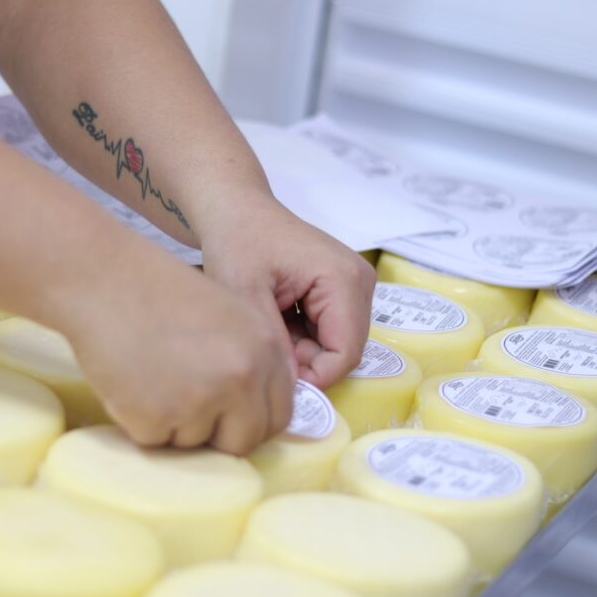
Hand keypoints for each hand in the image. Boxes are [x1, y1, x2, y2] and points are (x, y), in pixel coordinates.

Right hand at [64, 244, 294, 454]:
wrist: (106, 280)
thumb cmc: (161, 292)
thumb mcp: (231, 316)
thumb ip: (252, 363)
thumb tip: (255, 411)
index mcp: (266, 352)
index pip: (279, 416)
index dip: (251, 422)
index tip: (230, 420)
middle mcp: (242, 378)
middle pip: (242, 442)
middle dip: (216, 434)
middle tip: (185, 406)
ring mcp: (201, 401)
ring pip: (195, 444)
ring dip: (174, 424)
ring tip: (152, 376)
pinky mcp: (157, 417)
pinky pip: (155, 440)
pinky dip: (140, 422)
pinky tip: (131, 381)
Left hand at [200, 192, 375, 388]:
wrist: (237, 210)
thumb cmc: (237, 240)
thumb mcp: (245, 293)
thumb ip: (272, 342)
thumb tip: (290, 386)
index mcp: (343, 279)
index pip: (345, 353)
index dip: (313, 377)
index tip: (274, 377)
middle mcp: (359, 282)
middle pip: (343, 350)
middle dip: (305, 362)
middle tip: (263, 346)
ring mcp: (353, 286)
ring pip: (335, 344)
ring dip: (300, 349)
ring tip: (267, 325)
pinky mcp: (341, 290)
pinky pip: (328, 331)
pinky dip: (300, 337)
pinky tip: (275, 318)